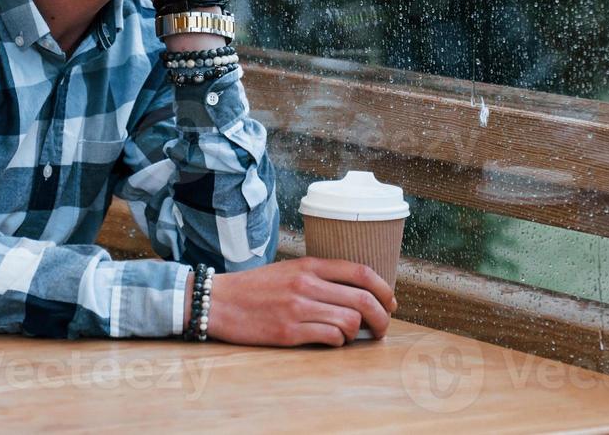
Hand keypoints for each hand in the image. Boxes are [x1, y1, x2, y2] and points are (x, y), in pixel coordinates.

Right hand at [186, 257, 397, 346]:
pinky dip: (337, 342)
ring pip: (349, 321)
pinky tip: (330, 340)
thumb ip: (319, 278)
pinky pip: (329, 338)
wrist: (217, 301)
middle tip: (381, 328)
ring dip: (356, 332)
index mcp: (309, 265)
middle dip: (381, 318)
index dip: (384, 289)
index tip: (391, 302)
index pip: (360, 271)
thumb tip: (354, 295)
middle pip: (363, 299)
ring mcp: (298, 308)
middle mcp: (306, 283)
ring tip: (349, 335)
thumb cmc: (254, 288)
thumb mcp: (289, 270)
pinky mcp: (288, 331)